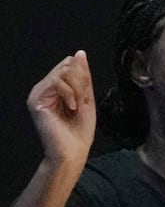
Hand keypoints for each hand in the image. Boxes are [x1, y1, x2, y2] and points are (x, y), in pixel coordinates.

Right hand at [27, 52, 95, 167]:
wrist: (73, 152)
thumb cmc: (79, 131)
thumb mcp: (86, 99)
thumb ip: (83, 77)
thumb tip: (80, 54)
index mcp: (55, 89)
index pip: (69, 65)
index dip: (83, 75)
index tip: (85, 96)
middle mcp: (44, 89)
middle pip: (66, 66)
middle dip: (81, 83)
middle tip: (81, 103)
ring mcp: (38, 94)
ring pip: (63, 73)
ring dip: (77, 90)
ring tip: (76, 107)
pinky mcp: (36, 100)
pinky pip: (57, 82)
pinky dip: (71, 94)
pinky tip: (72, 107)